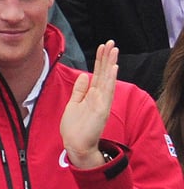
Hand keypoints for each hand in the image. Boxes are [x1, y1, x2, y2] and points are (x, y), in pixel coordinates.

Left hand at [60, 41, 117, 168]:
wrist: (76, 146)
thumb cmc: (75, 128)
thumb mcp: (74, 104)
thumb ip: (79, 90)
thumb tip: (84, 75)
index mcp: (92, 95)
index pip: (97, 74)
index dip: (100, 60)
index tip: (103, 47)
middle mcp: (99, 97)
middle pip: (104, 73)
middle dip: (107, 58)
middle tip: (111, 42)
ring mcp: (101, 103)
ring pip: (107, 79)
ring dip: (110, 64)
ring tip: (114, 50)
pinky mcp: (101, 110)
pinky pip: (106, 92)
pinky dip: (110, 80)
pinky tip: (113, 68)